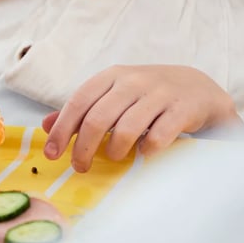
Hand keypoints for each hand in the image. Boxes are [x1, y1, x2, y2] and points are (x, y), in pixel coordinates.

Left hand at [42, 64, 241, 171]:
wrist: (197, 88)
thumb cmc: (147, 94)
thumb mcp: (113, 95)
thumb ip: (82, 110)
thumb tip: (46, 125)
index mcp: (112, 76)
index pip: (79, 101)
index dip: (62, 128)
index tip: (52, 154)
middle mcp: (133, 81)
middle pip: (98, 117)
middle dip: (84, 148)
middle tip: (80, 166)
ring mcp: (159, 94)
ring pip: (127, 128)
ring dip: (114, 150)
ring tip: (113, 157)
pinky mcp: (181, 110)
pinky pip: (159, 136)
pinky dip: (147, 150)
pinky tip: (143, 153)